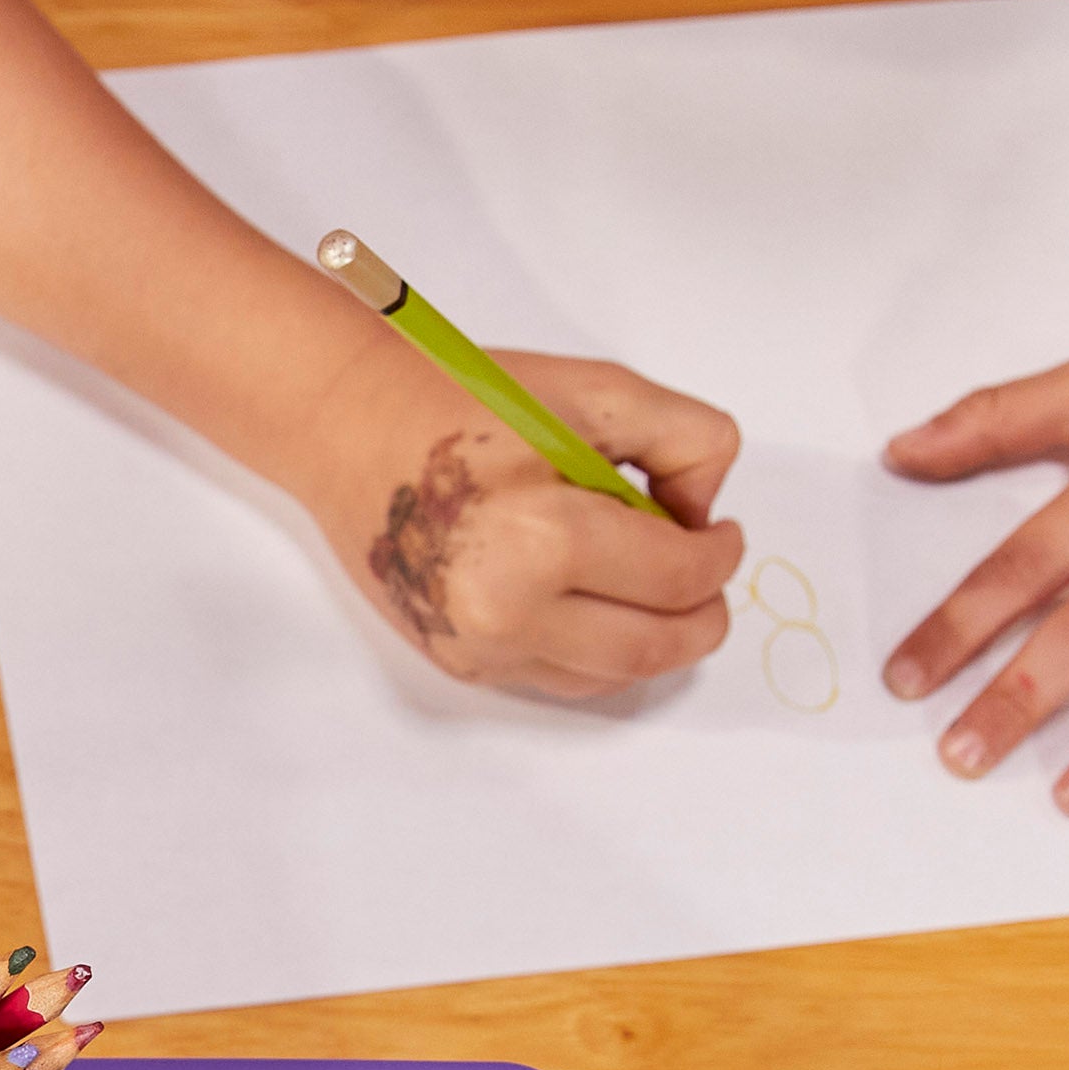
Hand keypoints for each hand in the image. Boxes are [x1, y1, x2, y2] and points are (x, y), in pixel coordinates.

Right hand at [308, 352, 744, 697]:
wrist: (347, 428)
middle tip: (711, 580)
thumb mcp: (597, 390)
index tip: (721, 532)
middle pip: (653, 647)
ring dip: (655, 642)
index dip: (721, 554)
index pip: (677, 578)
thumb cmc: (460, 399)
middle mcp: (507, 612)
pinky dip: (598, 652)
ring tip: (658, 592)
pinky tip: (600, 604)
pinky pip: (558, 679)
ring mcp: (478, 647)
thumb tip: (702, 516)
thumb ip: (686, 440)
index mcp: (543, 540)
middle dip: (703, 617)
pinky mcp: (459, 662)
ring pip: (609, 677)